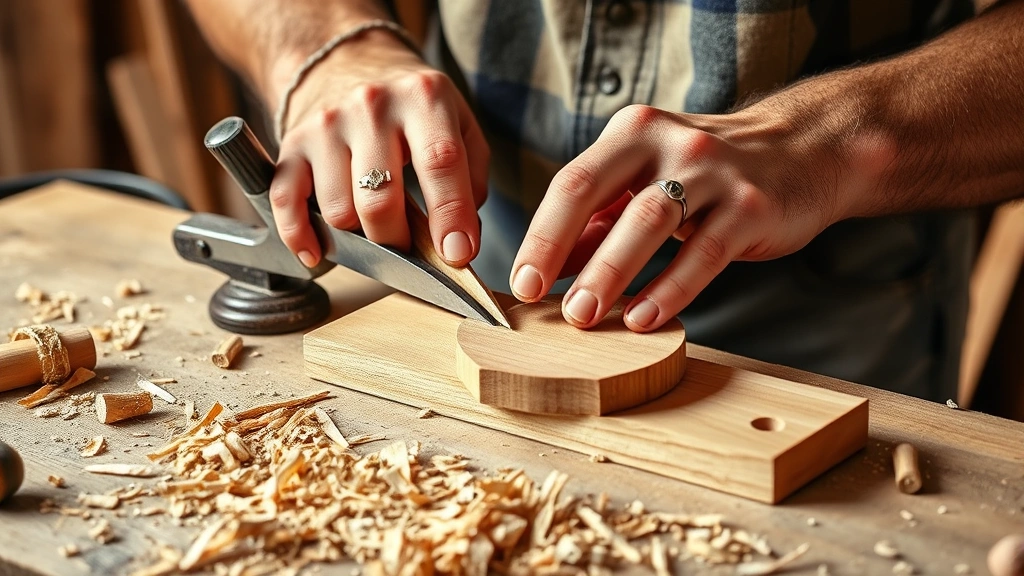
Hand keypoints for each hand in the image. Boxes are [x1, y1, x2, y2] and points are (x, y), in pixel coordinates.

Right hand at [270, 31, 488, 266]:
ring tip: (373, 228)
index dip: (451, 215)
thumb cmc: (414, 108)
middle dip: (399, 240)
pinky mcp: (293, 142)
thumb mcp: (461, 126)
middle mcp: (371, 105)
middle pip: (380, 200)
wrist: (350, 63)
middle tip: (410, 248)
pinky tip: (317, 251)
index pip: (440, 161)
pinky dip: (298, 235)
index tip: (457, 253)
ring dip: (358, 236)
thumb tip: (458, 244)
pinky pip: (286, 200)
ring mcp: (327, 124)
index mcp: (423, 97)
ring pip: (338, 210)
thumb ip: (470, 181)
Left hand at [509, 102, 862, 331]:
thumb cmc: (711, 175)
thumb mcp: (650, 181)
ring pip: (647, 221)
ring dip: (609, 272)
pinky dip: (669, 289)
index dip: (540, 233)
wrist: (806, 151)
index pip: (572, 183)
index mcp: (632, 133)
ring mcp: (712, 171)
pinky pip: (703, 252)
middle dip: (557, 246)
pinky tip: (643, 318)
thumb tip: (548, 267)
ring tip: (584, 315)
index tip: (521, 281)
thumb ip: (601, 220)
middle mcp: (667, 142)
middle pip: (594, 190)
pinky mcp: (751, 205)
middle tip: (537, 299)